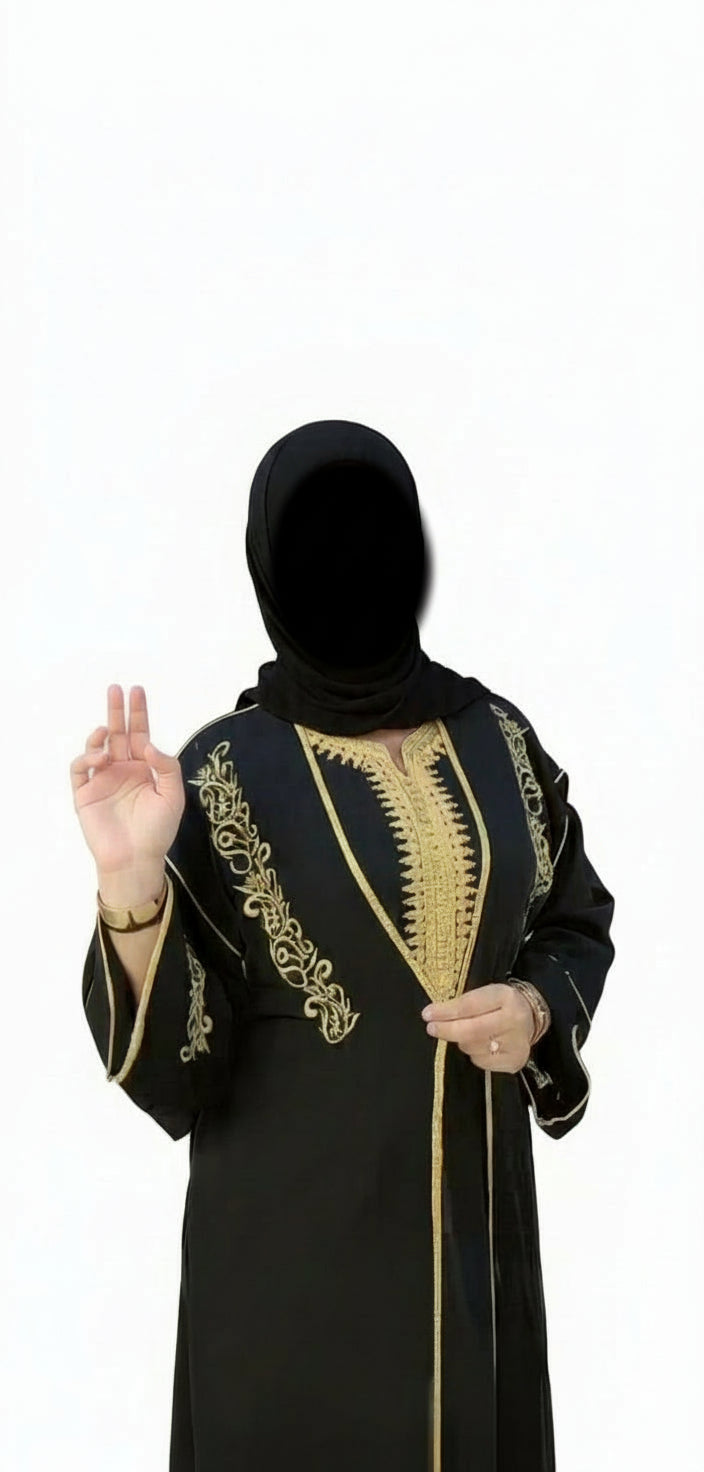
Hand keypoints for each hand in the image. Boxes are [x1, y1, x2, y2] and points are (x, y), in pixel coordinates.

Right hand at [70, 684, 184, 875]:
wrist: (135, 859)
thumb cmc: (157, 831)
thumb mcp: (173, 795)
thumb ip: (166, 766)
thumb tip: (147, 743)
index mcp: (143, 769)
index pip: (140, 734)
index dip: (138, 713)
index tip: (137, 691)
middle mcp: (122, 770)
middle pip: (117, 733)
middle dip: (116, 710)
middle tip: (116, 688)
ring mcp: (102, 780)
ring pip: (97, 747)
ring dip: (101, 735)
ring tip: (107, 731)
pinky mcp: (84, 793)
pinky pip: (80, 768)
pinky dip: (87, 756)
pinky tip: (100, 756)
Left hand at [421, 983, 534, 1073]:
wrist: (532, 1017)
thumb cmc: (501, 1004)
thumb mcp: (487, 994)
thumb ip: (465, 1003)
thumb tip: (435, 1015)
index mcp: (505, 997)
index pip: (470, 1005)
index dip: (446, 1011)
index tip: (428, 1014)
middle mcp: (514, 1020)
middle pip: (472, 1030)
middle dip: (447, 1030)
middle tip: (432, 1028)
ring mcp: (516, 1043)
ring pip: (474, 1047)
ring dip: (462, 1042)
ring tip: (466, 1034)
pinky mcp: (515, 1061)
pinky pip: (482, 1062)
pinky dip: (474, 1054)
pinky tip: (480, 1045)